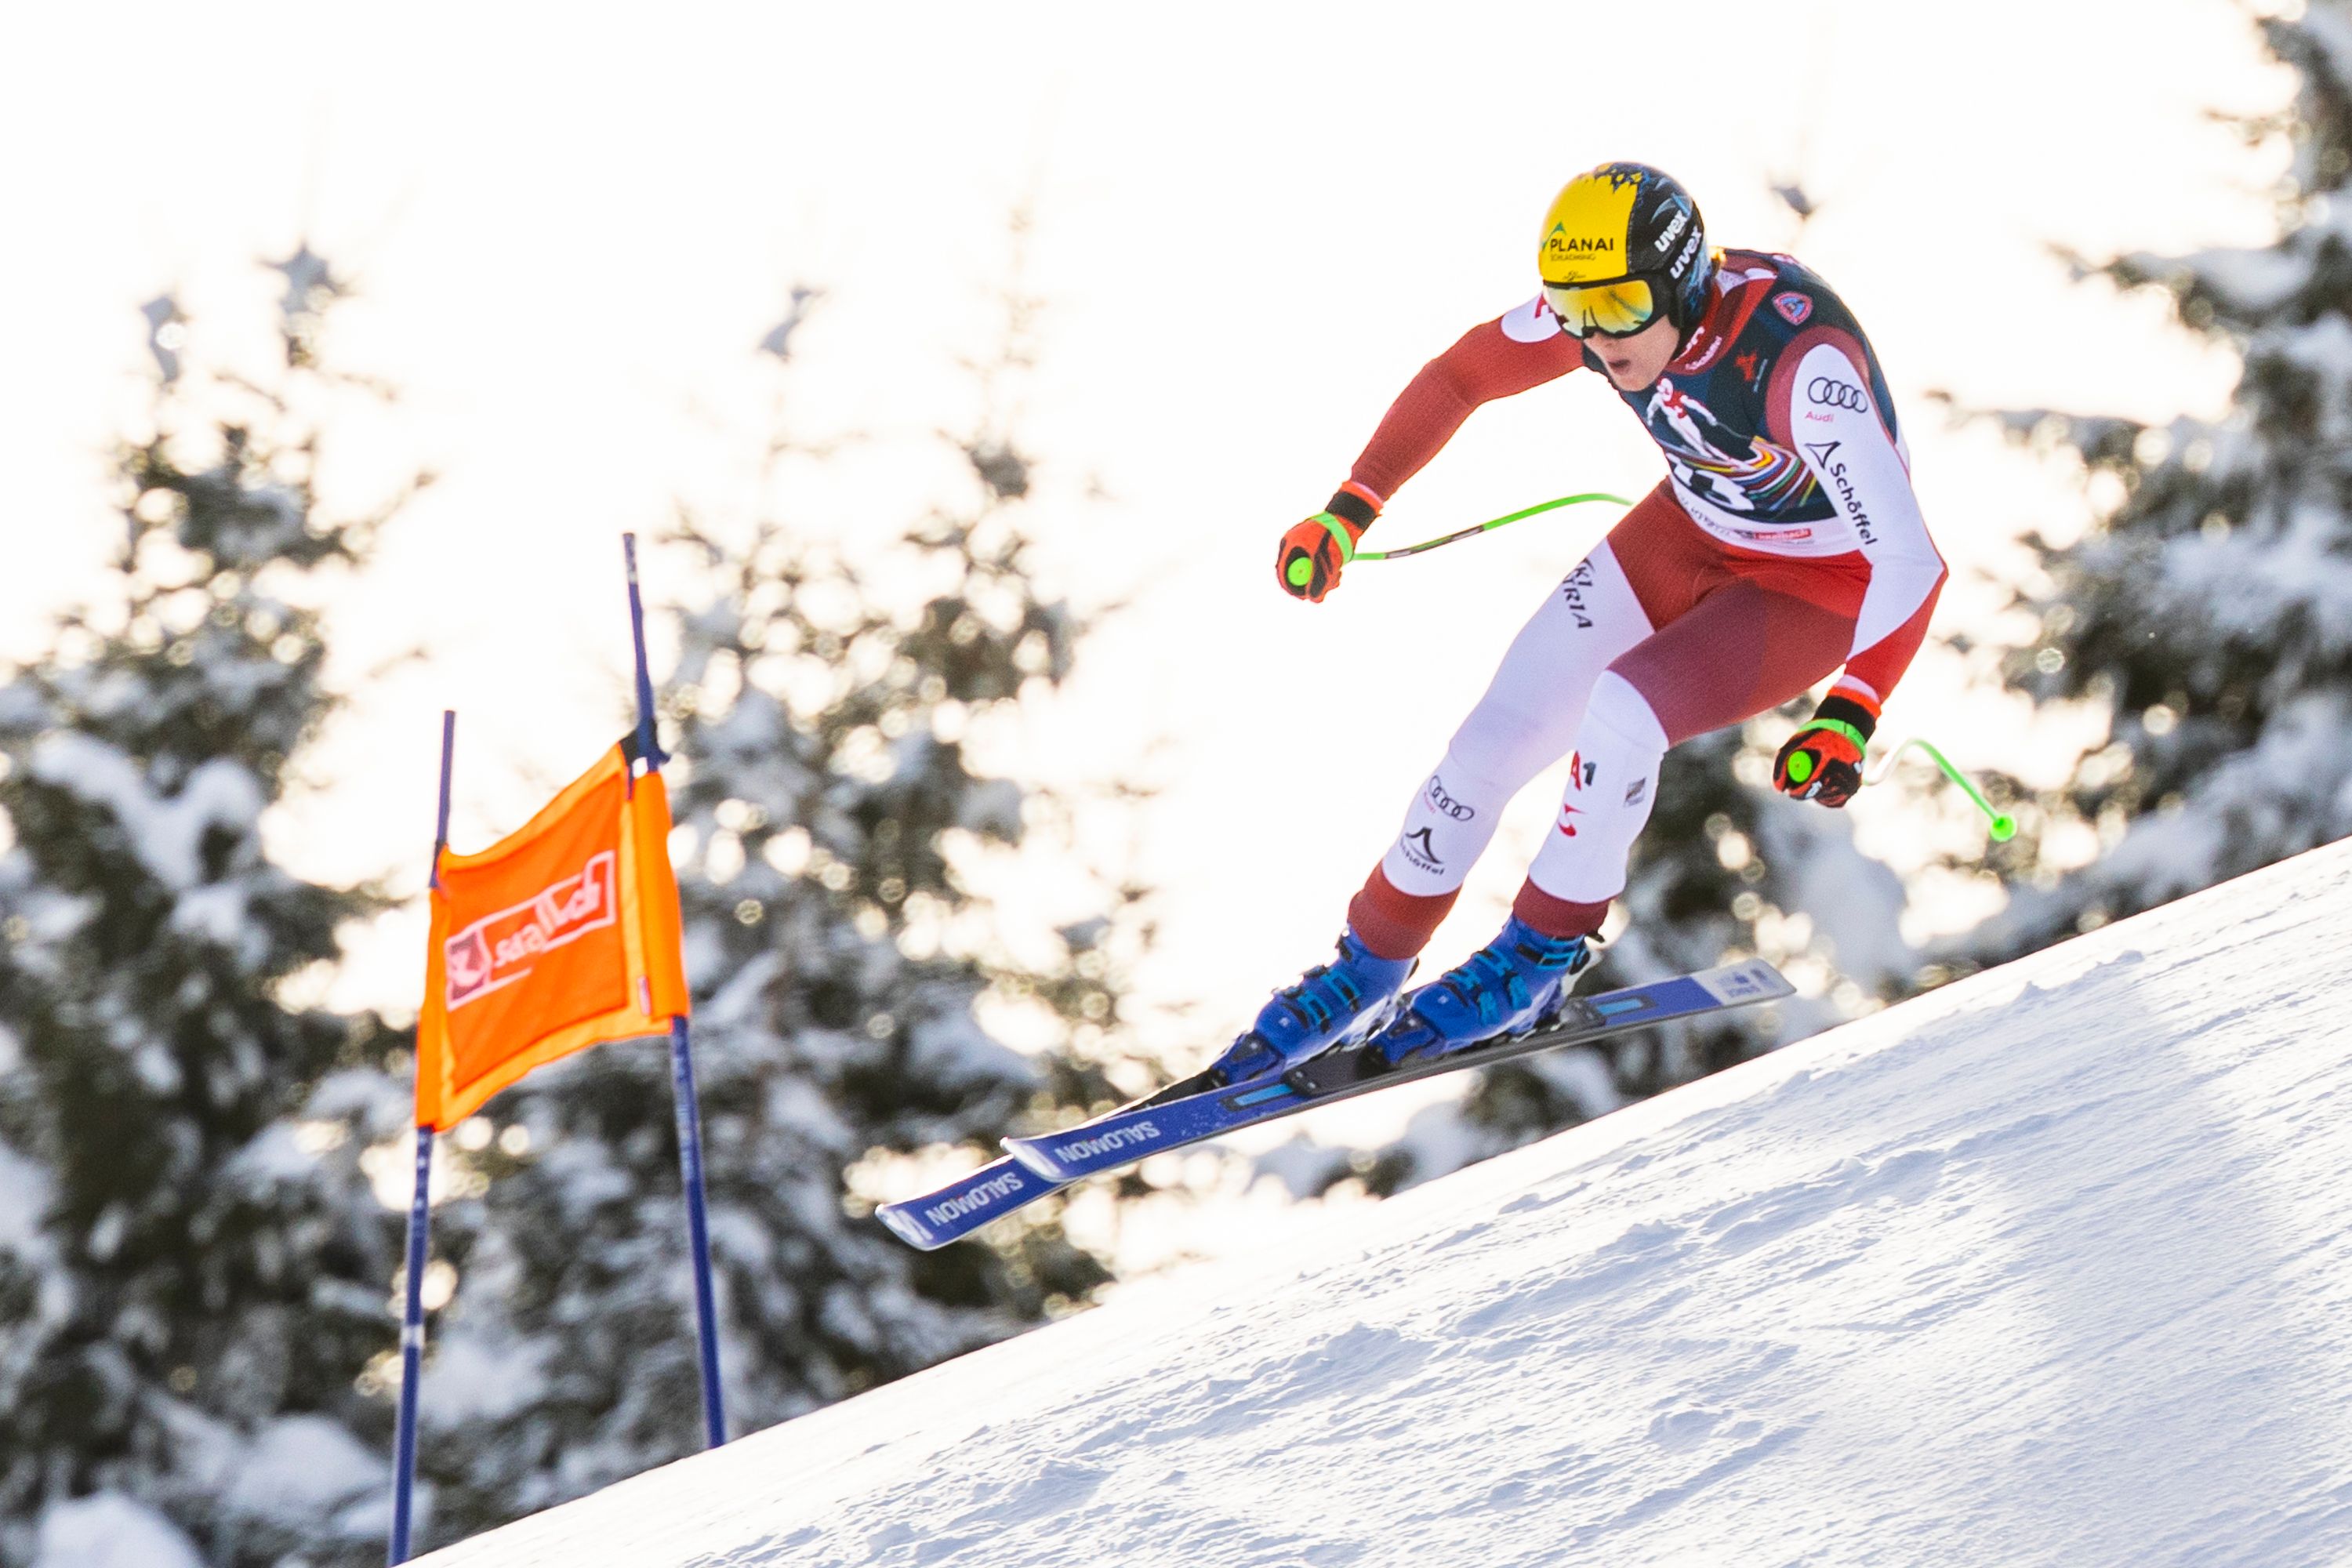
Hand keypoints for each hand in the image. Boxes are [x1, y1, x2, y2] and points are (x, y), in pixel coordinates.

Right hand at [1274, 485, 1379, 602]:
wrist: (1348, 517)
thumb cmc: (1337, 534)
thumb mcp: (1328, 559)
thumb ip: (1319, 581)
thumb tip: (1312, 599)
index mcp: (1291, 543)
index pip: (1283, 571)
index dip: (1292, 587)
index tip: (1305, 597)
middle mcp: (1295, 547)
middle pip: (1297, 576)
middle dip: (1314, 585)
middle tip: (1329, 589)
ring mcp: (1305, 549)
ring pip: (1310, 576)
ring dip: (1325, 581)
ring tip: (1339, 575)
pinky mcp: (1316, 552)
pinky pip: (1318, 571)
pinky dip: (1328, 575)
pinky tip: (1339, 570)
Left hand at [1773, 695, 1875, 807]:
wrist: (1844, 731)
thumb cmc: (1817, 736)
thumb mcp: (1796, 743)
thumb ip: (1782, 765)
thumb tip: (1779, 790)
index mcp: (1834, 759)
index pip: (1815, 784)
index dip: (1799, 791)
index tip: (1789, 791)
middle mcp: (1848, 773)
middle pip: (1820, 794)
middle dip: (1806, 791)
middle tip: (1798, 784)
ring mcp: (1853, 782)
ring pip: (1826, 799)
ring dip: (1816, 792)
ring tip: (1816, 773)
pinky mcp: (1855, 788)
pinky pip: (1834, 801)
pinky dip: (1825, 795)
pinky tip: (1824, 781)